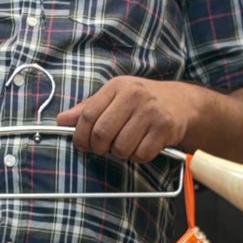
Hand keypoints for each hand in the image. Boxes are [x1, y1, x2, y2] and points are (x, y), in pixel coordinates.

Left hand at [56, 77, 188, 163]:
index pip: (88, 115)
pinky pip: (141, 154)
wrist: (180, 102)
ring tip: (127, 143)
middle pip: (102, 134)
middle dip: (99, 148)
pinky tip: (142, 145)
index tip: (83, 144)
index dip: (80, 136)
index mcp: (117, 87)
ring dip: (120, 153)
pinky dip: (138, 156)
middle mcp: (134, 96)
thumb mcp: (114, 97)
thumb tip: (62, 120)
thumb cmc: (141, 101)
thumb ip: (88, 109)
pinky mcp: (164, 128)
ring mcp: (151, 112)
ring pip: (120, 147)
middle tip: (105, 147)